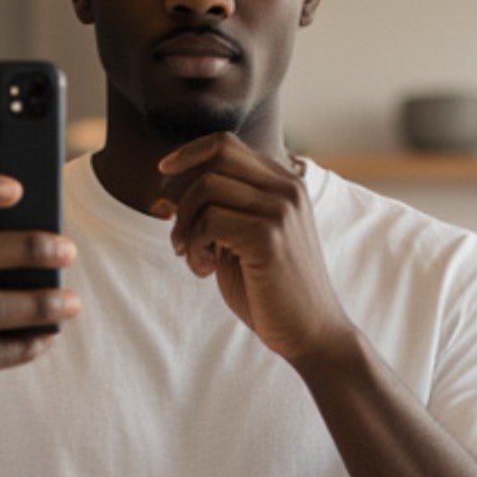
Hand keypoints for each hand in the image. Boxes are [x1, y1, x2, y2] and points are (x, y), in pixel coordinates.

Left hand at [152, 135, 353, 365]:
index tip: (163, 170)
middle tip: (181, 239)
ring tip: (195, 258)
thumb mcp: (244, 242)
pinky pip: (209, 222)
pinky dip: (195, 245)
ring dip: (187, 226)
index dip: (189, 152)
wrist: (312, 333)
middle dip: (184, 196)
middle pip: (216, 158)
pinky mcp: (268, 237)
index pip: (227, 144)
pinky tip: (204, 270)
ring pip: (207, 189)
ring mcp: (280, 210)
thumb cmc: (272, 291)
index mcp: (284, 184)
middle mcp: (286, 189)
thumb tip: (167, 199)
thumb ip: (220, 214)